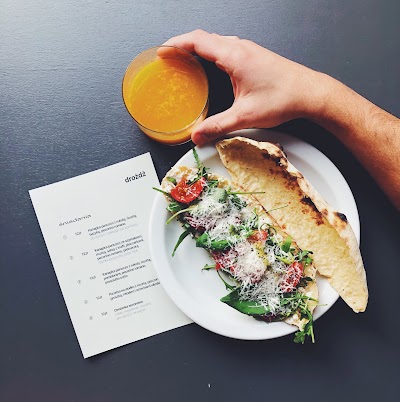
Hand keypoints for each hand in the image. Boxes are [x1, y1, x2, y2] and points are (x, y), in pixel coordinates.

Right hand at [163, 30, 325, 144]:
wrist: (310, 93)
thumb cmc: (284, 98)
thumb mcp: (246, 116)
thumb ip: (218, 126)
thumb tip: (197, 135)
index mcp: (234, 56)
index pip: (197, 41)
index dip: (176, 44)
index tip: (162, 52)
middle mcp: (240, 48)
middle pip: (203, 38)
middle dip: (182, 45)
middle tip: (168, 57)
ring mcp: (248, 50)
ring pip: (215, 42)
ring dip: (197, 48)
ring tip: (184, 60)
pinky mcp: (253, 56)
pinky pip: (225, 47)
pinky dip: (210, 52)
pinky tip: (210, 65)